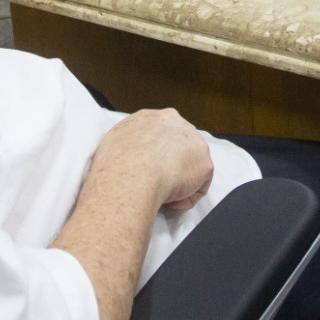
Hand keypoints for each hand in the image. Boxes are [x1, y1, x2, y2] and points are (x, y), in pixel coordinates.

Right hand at [92, 107, 214, 211]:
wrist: (134, 172)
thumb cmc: (117, 162)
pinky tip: (170, 202)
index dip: (157, 154)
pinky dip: (184, 199)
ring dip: (179, 183)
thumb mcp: (113, 143)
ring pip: (190, 167)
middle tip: (157, 183)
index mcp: (152, 118)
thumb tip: (127, 155)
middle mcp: (176, 123)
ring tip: (162, 195)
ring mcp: (194, 142)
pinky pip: (197, 187)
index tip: (148, 169)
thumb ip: (127, 144)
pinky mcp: (205, 164)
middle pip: (180, 147)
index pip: (162, 134)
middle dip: (172, 165)